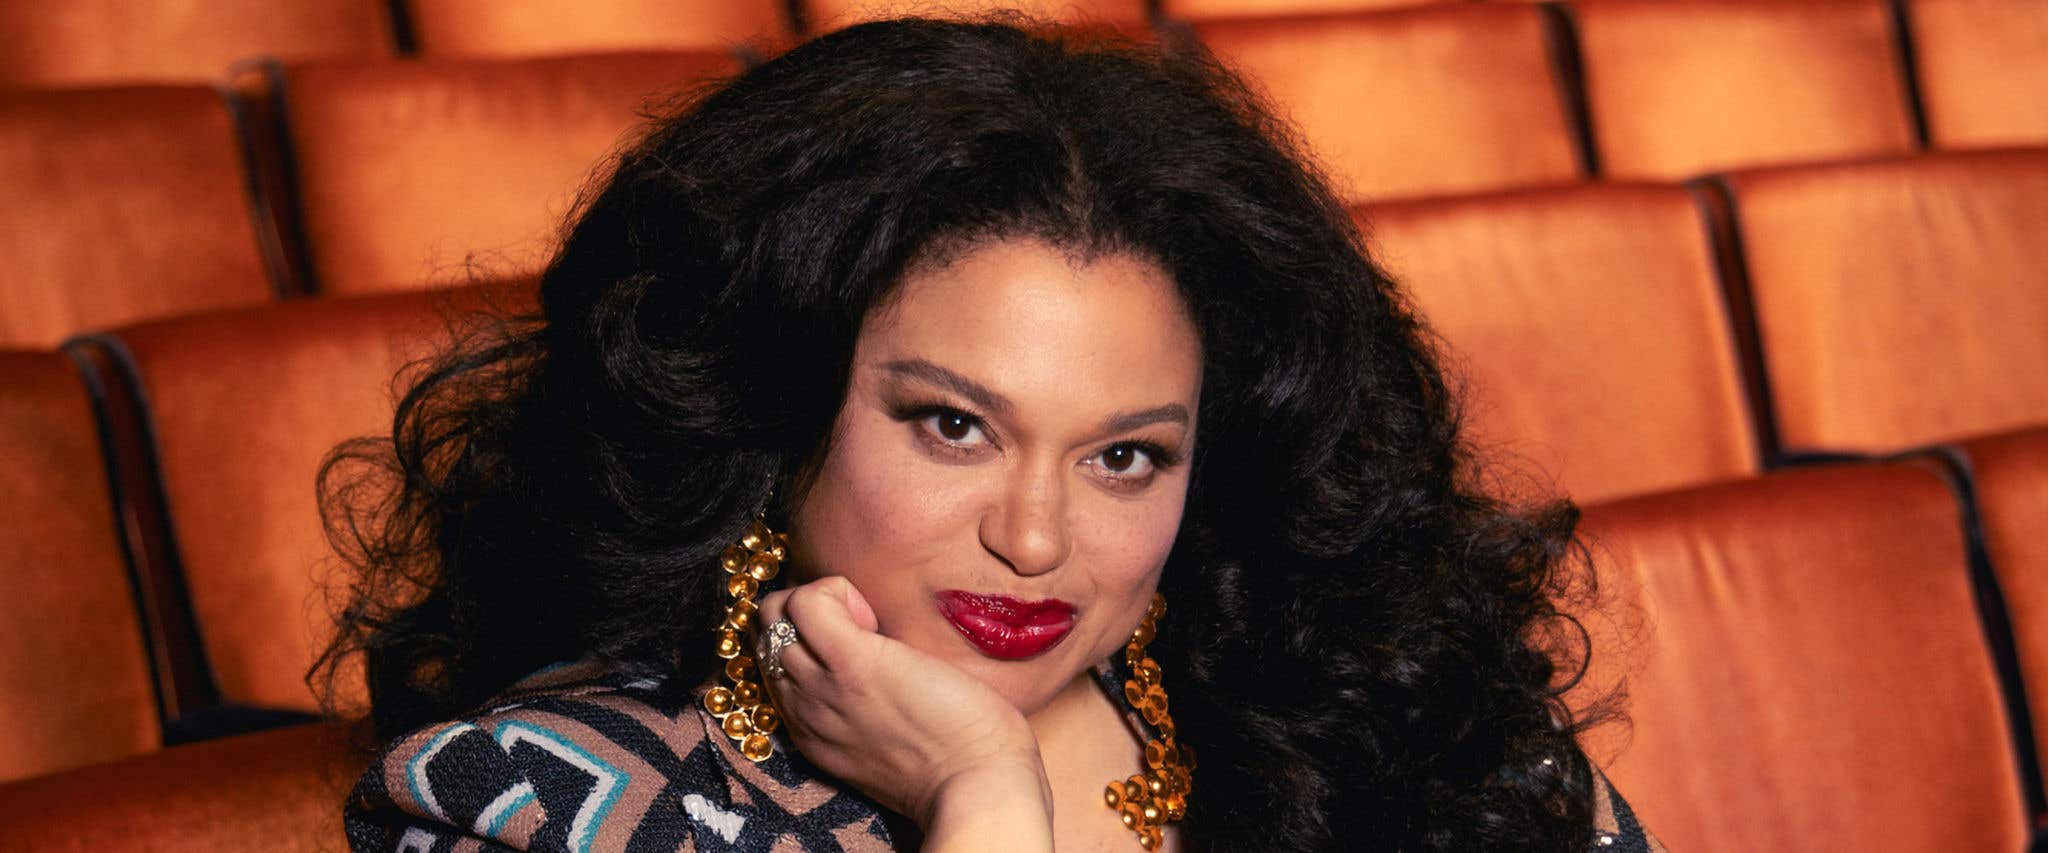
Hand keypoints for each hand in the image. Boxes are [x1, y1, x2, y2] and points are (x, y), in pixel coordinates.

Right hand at [753, 577, 1052, 838]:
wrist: (977, 783)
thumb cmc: (955, 759)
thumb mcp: (886, 743)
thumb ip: (864, 712)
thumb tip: (878, 661)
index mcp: (811, 732)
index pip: (774, 664)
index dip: (807, 639)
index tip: (857, 645)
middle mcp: (803, 710)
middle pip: (766, 635)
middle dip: (807, 616)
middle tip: (864, 630)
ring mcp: (822, 685)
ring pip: (774, 615)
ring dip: (820, 602)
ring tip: (869, 624)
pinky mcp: (852, 661)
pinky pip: (806, 601)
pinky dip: (833, 591)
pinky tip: (871, 616)